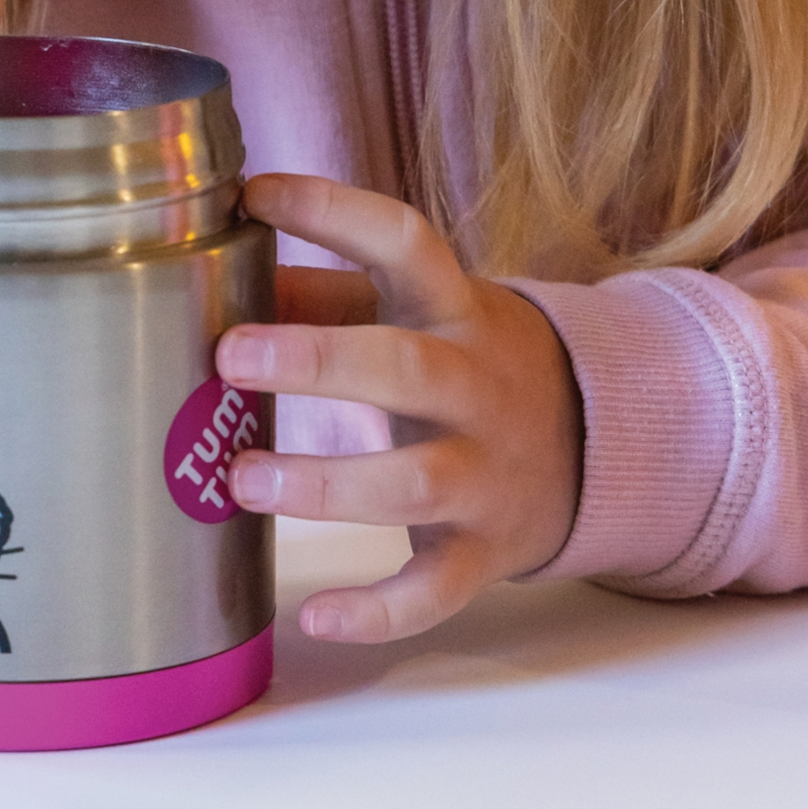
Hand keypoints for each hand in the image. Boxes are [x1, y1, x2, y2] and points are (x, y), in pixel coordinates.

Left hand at [217, 172, 581, 643]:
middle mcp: (476, 384)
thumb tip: (215, 273)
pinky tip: (313, 615)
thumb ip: (318, 293)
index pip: (403, 240)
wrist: (592, 444)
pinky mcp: (484, 552)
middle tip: (229, 356)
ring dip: (324, 485)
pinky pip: (434, 591)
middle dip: (317, 361)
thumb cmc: (458, 359)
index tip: (254, 194)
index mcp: (453, 307)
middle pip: (405, 367)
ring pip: (413, 484)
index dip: (331, 210)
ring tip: (240, 480)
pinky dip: (378, 611)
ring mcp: (485, 473)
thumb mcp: (408, 312)